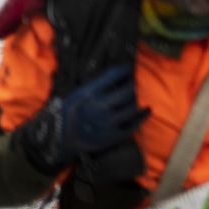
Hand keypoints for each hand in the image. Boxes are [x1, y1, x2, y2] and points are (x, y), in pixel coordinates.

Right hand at [16, 66, 148, 173]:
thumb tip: (116, 74)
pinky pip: (134, 124)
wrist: (62, 140)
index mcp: (89, 94)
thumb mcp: (77, 94)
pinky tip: (146, 110)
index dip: (125, 69)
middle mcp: (100, 107)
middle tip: (133, 83)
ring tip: (136, 96)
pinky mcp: (114, 136)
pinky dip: (143, 115)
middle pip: (128, 90)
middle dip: (132, 84)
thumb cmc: (68, 114)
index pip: (114, 75)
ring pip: (133, 106)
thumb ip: (95, 85)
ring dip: (136, 99)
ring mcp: (108, 122)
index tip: (129, 68)